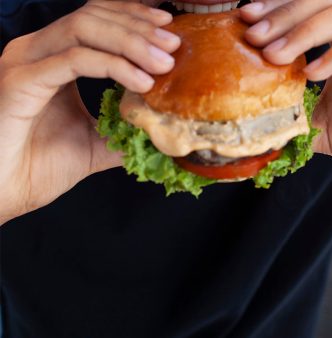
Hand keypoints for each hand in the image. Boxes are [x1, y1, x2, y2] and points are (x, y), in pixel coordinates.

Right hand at [0, 1, 179, 223]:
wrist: (5, 193)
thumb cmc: (39, 167)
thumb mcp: (95, 143)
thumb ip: (124, 130)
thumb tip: (158, 127)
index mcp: (52, 59)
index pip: (97, 20)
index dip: (134, 18)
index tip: (168, 30)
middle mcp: (37, 52)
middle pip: (93, 16)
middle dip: (139, 28)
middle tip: (173, 46)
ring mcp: (26, 63)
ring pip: (84, 28)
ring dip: (131, 42)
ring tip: (163, 64)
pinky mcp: (21, 81)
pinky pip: (73, 60)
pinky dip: (112, 65)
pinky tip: (141, 82)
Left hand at [241, 0, 331, 192]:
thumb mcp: (323, 127)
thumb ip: (294, 118)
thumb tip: (255, 125)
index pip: (311, 9)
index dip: (277, 10)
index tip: (245, 21)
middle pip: (325, 1)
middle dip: (284, 15)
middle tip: (253, 35)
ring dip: (306, 32)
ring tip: (274, 56)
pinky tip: (312, 72)